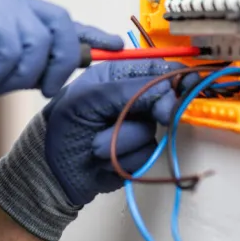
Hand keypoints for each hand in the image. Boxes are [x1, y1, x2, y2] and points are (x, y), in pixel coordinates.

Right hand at [0, 0, 122, 100]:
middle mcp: (6, 0)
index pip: (59, 19)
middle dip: (59, 65)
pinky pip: (9, 51)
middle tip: (45, 91)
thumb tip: (60, 73)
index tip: (115, 46)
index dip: (88, 34)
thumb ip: (25, 65)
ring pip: (36, 45)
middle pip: (60, 26)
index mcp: (10, 11)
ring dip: (12, 77)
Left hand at [43, 59, 185, 205]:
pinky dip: (124, 158)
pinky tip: (104, 160)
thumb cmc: (62, 127)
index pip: (153, 69)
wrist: (52, 171)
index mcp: (115, 77)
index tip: (188, 84)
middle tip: (158, 115)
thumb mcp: (87, 101)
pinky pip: (146, 153)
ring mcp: (135, 126)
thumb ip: (126, 91)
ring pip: (152, 130)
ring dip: (122, 139)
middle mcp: (129, 98)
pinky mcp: (139, 152)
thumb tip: (166, 89)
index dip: (173, 76)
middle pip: (162, 99)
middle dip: (156, 109)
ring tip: (95, 144)